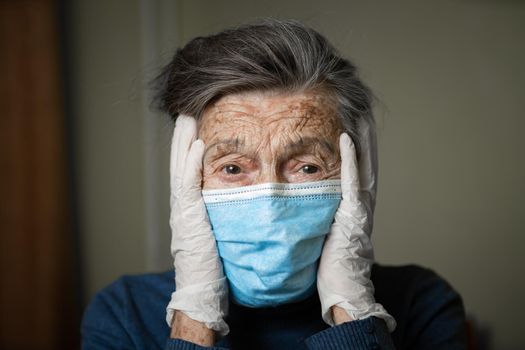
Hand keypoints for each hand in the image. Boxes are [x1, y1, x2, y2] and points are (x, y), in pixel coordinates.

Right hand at [166, 116, 228, 335]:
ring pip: (180, 168)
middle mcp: (183, 204)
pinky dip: (190, 164)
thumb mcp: (219, 232)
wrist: (203, 291)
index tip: (198, 124)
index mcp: (191, 206)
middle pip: (180, 162)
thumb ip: (224, 213)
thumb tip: (242, 197)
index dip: (189, 146)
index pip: (188, 168)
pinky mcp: (187, 218)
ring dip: (183, 142)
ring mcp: (182, 210)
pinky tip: (197, 145)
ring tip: (188, 118)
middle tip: (188, 112)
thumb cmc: (216, 266)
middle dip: (183, 136)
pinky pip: (187, 185)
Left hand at [317, 121, 395, 331]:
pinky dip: (351, 159)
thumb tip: (304, 197)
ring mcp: (360, 207)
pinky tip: (347, 137)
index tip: (349, 119)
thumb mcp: (325, 230)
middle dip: (364, 132)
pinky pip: (352, 181)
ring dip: (361, 137)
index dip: (356, 143)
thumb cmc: (330, 265)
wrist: (342, 290)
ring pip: (363, 164)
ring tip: (358, 111)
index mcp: (353, 204)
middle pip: (365, 159)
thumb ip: (321, 211)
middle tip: (359, 106)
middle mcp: (361, 202)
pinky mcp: (354, 214)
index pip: (355, 166)